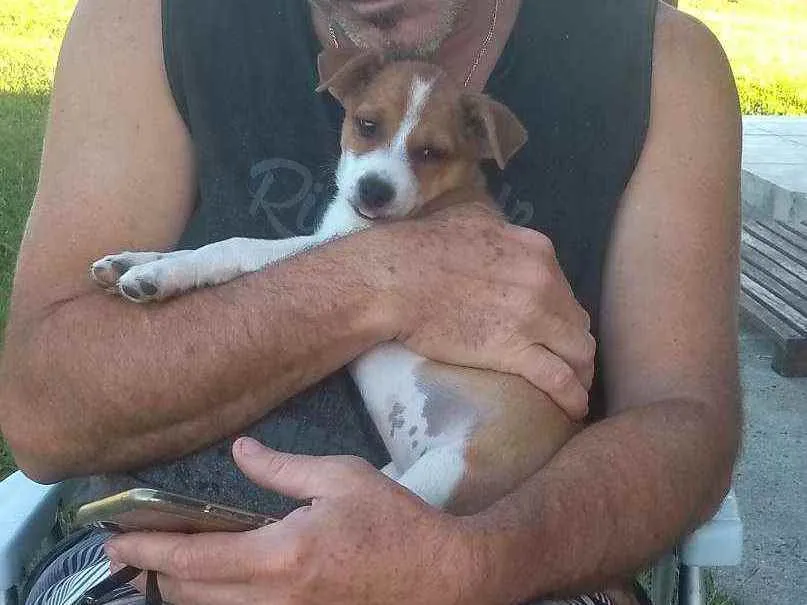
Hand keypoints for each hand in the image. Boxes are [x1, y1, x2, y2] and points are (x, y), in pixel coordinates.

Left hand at [105, 438, 484, 604]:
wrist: (440, 576)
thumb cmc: (393, 521)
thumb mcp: (341, 477)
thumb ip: (281, 468)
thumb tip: (239, 451)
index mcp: (281, 557)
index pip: (194, 558)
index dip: (148, 550)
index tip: (114, 542)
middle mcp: (274, 600)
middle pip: (192, 594)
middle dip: (154, 574)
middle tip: (131, 551)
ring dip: (181, 590)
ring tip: (162, 566)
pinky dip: (217, 601)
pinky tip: (215, 581)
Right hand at [374, 203, 594, 418]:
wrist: (394, 280)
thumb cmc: (421, 248)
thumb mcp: (471, 220)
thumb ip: (499, 230)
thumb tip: (502, 235)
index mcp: (537, 252)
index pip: (565, 290)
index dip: (561, 313)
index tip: (552, 328)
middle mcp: (545, 283)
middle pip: (576, 322)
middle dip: (574, 344)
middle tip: (564, 361)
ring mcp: (532, 319)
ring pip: (578, 352)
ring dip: (581, 373)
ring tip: (576, 389)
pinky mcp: (514, 351)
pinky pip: (559, 380)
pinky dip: (573, 397)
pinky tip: (574, 410)